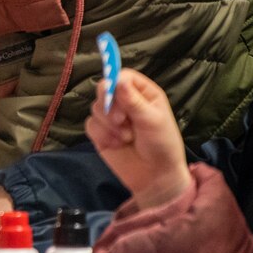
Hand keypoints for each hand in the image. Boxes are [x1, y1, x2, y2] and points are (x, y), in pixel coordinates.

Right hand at [85, 67, 191, 210]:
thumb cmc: (162, 145)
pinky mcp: (101, 133)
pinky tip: (117, 145)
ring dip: (108, 125)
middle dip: (110, 106)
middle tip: (121, 121)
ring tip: (126, 138)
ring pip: (95, 108)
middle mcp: (125, 101)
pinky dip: (102, 135)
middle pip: (104, 89)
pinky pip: (90, 125)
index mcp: (143, 93)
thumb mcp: (152, 121)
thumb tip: (117, 79)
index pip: (122, 76)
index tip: (114, 96)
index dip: (115, 83)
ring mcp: (111, 117)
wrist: (155, 176)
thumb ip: (134, 101)